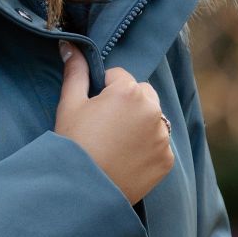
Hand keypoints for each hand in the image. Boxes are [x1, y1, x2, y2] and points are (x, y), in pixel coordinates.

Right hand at [54, 42, 173, 205]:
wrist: (83, 191)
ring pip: (153, 118)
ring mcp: (163, 136)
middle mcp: (152, 109)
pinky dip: (147, 147)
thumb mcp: (70, 104)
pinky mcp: (168, 160)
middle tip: (105, 126)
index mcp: (128, 91)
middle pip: (142, 93)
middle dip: (127, 103)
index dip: (102, 91)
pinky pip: (159, 143)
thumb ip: (75, 72)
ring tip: (115, 143)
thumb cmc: (73, 144)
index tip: (92, 111)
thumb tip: (69, 45)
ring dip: (140, 123)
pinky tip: (126, 158)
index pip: (118, 76)